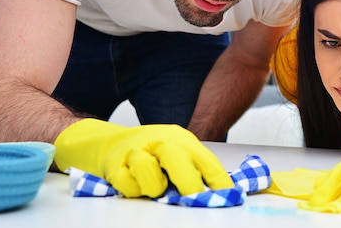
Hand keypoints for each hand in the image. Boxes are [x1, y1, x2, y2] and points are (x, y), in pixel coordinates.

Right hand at [54, 119, 233, 197]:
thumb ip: (194, 170)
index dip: (218, 181)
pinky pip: (127, 184)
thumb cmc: (152, 152)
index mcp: (182, 140)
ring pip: (148, 171)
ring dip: (154, 186)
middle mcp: (160, 142)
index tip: (228, 197)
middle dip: (188, 183)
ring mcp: (136, 152)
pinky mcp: (115, 165)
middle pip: (176, 158)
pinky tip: (135, 185)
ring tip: (156, 188)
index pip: (206, 161)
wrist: (112, 143)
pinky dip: (133, 190)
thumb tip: (217, 195)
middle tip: (194, 199)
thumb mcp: (178, 153)